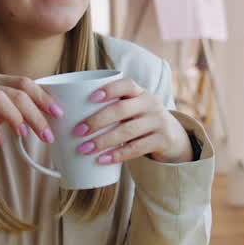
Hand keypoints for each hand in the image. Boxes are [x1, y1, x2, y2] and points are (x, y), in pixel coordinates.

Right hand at [0, 74, 64, 147]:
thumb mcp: (0, 108)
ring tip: (24, 134)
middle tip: (47, 135)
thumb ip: (21, 107)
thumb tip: (52, 116)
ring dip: (15, 117)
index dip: (44, 98)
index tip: (59, 114)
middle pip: (16, 93)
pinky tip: (1, 142)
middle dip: (36, 114)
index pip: (25, 83)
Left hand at [72, 77, 191, 164]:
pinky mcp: (162, 140)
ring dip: (103, 140)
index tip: (90, 98)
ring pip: (127, 130)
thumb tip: (69, 119)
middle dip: (97, 120)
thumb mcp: (133, 110)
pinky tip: (102, 160)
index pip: (126, 84)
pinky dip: (118, 155)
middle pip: (122, 109)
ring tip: (84, 149)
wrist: (174, 138)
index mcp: (140, 93)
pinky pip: (137, 148)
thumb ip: (112, 109)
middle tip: (78, 131)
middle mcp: (150, 104)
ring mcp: (158, 122)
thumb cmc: (141, 122)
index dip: (109, 89)